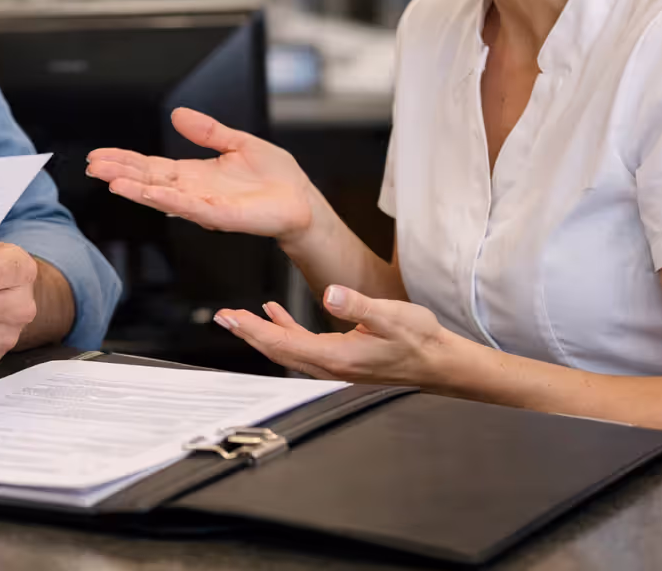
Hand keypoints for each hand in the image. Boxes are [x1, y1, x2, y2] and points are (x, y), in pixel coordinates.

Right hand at [86, 107, 323, 243]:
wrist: (301, 200)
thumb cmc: (275, 178)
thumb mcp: (237, 143)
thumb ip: (207, 131)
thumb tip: (177, 113)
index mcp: (194, 174)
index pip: (151, 166)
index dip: (125, 160)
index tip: (99, 155)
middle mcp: (193, 191)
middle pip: (148, 180)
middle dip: (119, 172)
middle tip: (91, 165)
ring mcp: (204, 205)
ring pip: (162, 196)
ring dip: (135, 188)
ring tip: (110, 180)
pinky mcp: (221, 216)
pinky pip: (189, 207)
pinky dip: (167, 199)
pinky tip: (147, 193)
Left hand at [214, 285, 456, 386]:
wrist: (438, 363)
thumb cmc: (419, 340)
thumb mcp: (392, 316)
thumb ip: (359, 305)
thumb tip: (331, 294)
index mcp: (337, 357)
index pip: (284, 344)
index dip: (254, 331)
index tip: (231, 319)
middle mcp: (330, 367)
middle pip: (278, 351)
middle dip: (248, 334)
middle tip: (222, 318)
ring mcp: (334, 366)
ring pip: (287, 349)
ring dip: (261, 332)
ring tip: (238, 318)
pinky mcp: (340, 358)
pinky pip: (302, 346)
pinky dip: (285, 330)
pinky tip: (275, 314)